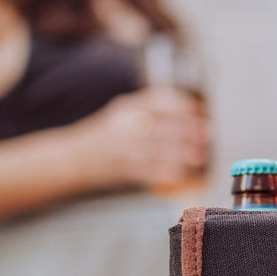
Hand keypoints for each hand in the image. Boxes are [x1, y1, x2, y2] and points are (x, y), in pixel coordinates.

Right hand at [74, 87, 208, 190]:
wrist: (68, 159)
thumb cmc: (103, 138)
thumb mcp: (121, 116)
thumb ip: (147, 111)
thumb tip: (187, 112)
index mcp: (125, 108)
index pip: (157, 101)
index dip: (181, 105)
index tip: (198, 111)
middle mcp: (122, 124)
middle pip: (161, 124)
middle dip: (188, 130)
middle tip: (208, 134)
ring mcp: (119, 146)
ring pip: (156, 148)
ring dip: (181, 152)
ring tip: (200, 156)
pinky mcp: (117, 167)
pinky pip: (145, 170)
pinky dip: (164, 172)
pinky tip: (180, 174)